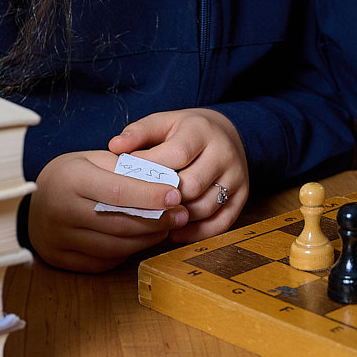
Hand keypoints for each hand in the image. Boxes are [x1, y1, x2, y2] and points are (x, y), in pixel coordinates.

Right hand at [28, 149, 185, 273]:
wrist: (31, 203)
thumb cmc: (70, 176)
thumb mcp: (92, 160)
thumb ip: (125, 167)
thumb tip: (165, 178)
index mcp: (70, 179)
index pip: (118, 191)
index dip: (151, 195)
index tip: (176, 195)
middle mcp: (62, 211)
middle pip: (120, 223)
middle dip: (157, 221)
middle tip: (182, 215)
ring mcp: (60, 239)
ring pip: (115, 246)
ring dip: (147, 239)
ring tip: (165, 228)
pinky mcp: (62, 259)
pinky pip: (104, 261)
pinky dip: (127, 252)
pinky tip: (140, 240)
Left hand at [109, 108, 249, 242]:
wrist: (227, 133)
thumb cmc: (187, 131)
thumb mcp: (164, 122)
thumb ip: (139, 133)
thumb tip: (114, 146)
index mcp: (202, 131)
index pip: (177, 155)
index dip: (150, 170)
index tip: (128, 178)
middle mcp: (224, 154)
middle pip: (192, 185)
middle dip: (163, 197)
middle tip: (140, 203)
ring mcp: (236, 177)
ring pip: (204, 207)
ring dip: (177, 217)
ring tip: (154, 217)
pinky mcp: (242, 197)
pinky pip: (220, 224)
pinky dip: (195, 233)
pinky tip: (174, 231)